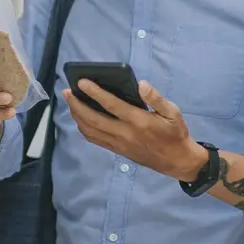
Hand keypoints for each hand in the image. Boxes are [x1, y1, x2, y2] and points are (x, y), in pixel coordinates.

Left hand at [63, 79, 207, 180]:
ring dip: (77, 116)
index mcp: (138, 121)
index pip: (111, 105)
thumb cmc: (175, 133)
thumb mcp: (173, 113)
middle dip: (77, 104)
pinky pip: (95, 140)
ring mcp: (119, 144)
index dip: (94, 92)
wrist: (177, 161)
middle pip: (93, 119)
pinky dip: (84, 129)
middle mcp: (125, 133)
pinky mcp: (117, 150)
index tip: (81, 82)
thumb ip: (156, 98)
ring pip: (90, 131)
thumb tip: (140, 84)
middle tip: (67, 92)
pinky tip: (80, 119)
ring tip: (71, 103)